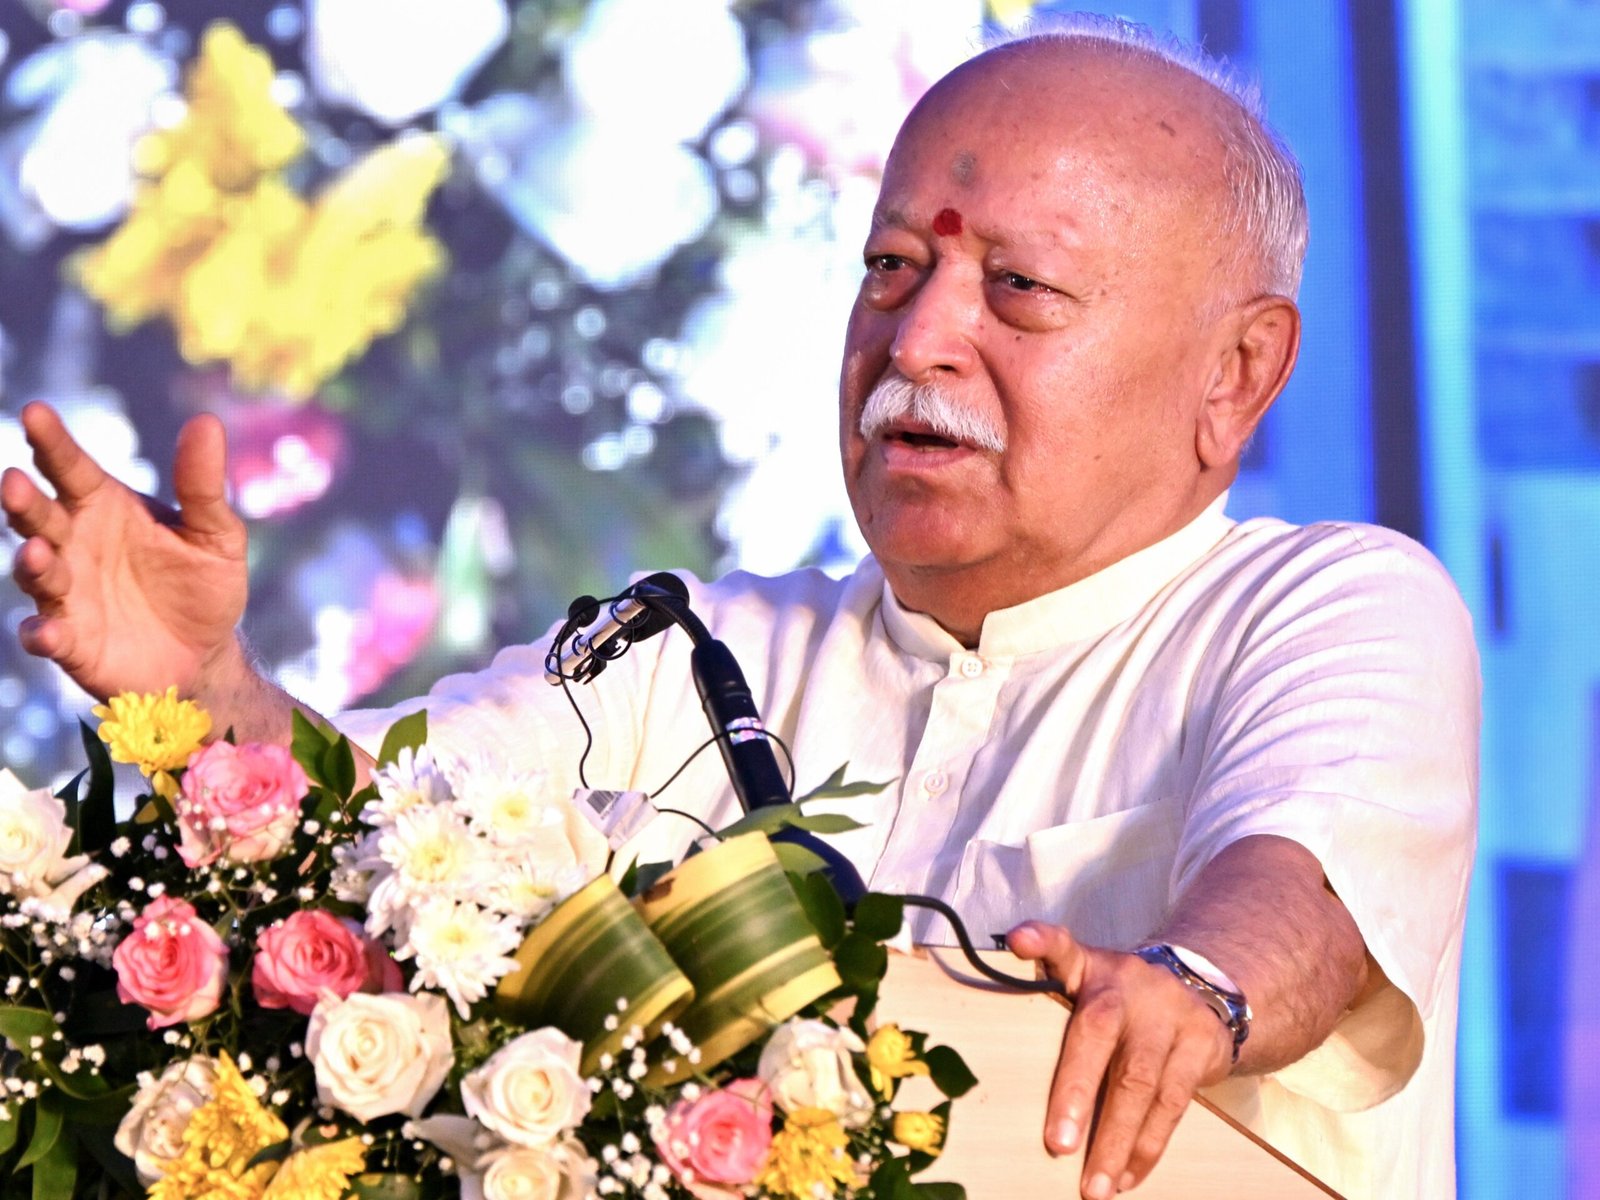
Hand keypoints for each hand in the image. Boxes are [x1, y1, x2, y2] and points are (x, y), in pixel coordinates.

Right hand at [2, 401, 249, 701]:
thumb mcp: (216, 534)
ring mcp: (67, 594)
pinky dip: (43, 634)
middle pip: (40, 517)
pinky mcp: (71, 643)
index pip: (71, 469)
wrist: (207, 653)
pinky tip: (50, 631)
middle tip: (14, 481)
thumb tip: (206, 421)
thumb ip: (202, 485)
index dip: (52, 442)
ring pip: (36, 573)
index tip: (36, 412)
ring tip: (37, 551)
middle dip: (24, 501)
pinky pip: (47, 636)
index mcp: (103, 508)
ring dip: (31, 563)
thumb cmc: (204, 584)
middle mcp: (74, 545)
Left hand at [1007, 921, 1233, 1198]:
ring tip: (1095, 1187)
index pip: (1062, 946)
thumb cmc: (1118, 1000)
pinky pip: (1174, 1103)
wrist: (1200, 989)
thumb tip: (1001, 1045)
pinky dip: (1147, 1146)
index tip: (1020, 942)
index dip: (1042, 942)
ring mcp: (1170, 1013)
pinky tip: (1126, 1175)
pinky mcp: (1202, 1044)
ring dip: (1117, 1140)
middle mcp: (1129, 983)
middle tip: (1057, 1144)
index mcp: (1090, 966)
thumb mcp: (1084, 981)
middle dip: (1076, 1090)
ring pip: (1142, 1080)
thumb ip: (1044, 998)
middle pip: (1100, 1031)